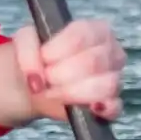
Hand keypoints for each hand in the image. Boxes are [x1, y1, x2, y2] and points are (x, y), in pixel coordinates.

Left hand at [11, 19, 125, 121]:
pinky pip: (114, 108)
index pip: (83, 36)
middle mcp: (111, 52)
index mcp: (95, 30)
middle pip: (93, 62)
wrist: (30, 84)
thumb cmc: (37, 56)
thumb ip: (28, 51)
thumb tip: (37, 82)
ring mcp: (115, 78)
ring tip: (52, 93)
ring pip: (105, 85)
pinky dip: (99, 110)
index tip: (43, 59)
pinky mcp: (111, 105)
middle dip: (61, 74)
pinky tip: (81, 108)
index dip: (59, 50)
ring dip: (71, 93)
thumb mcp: (25, 41)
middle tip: (45, 78)